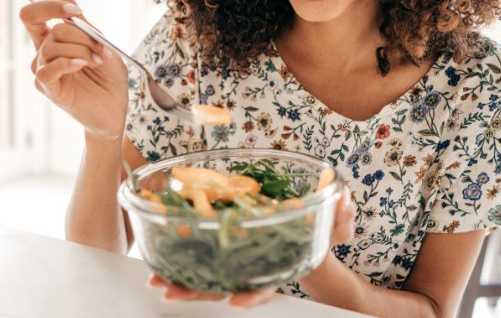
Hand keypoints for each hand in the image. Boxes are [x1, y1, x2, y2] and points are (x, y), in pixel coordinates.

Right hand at [19, 0, 128, 140]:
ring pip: (52, 47)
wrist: (116, 109)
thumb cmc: (108, 77)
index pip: (33, 15)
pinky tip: (82, 65)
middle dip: (82, 35)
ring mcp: (44, 72)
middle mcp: (44, 54)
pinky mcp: (48, 89)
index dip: (51, 6)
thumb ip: (79, 19)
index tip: (76, 12)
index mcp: (53, 40)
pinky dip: (67, 62)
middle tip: (102, 48)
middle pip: (51, 30)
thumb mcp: (99, 42)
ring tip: (98, 61)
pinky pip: (46, 70)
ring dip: (81, 50)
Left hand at [146, 188, 354, 308]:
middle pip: (225, 285)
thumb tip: (344, 198)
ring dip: (180, 279)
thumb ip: (340, 214)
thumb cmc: (319, 224)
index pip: (267, 284)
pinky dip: (180, 256)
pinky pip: (200, 254)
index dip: (253, 293)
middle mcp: (256, 266)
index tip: (237, 302)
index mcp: (280, 263)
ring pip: (207, 275)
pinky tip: (159, 257)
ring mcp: (238, 258)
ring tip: (156, 280)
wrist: (307, 226)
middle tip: (170, 292)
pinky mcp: (224, 244)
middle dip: (197, 292)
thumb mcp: (334, 220)